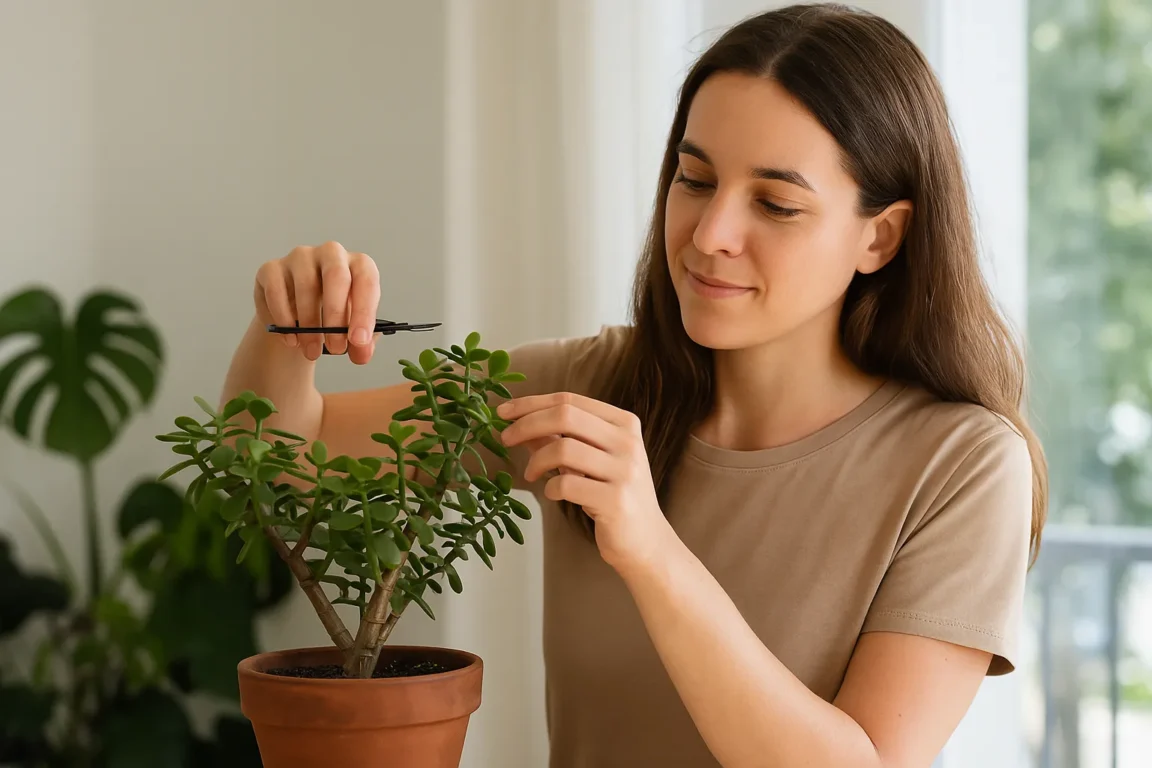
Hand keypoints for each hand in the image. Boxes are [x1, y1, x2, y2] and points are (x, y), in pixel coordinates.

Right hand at [253, 241, 380, 363]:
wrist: (300, 316)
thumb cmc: (334, 317)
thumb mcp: (352, 330)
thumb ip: (361, 343)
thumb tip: (362, 355)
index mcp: (359, 265)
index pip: (367, 280)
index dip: (364, 311)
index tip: (358, 340)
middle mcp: (331, 253)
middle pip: (336, 276)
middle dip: (336, 316)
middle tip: (336, 349)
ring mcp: (300, 257)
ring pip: (305, 286)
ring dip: (309, 325)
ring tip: (312, 351)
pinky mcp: (272, 268)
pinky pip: (276, 291)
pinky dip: (283, 319)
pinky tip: (291, 340)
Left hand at [497, 392, 673, 573]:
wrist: (646, 541)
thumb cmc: (613, 495)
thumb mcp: (589, 461)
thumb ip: (559, 439)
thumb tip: (519, 422)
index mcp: (624, 423)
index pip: (570, 400)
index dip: (531, 403)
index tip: (504, 412)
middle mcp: (627, 441)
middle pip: (565, 416)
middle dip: (527, 425)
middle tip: (505, 438)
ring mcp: (624, 471)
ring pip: (563, 449)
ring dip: (536, 460)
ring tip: (530, 474)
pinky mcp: (616, 500)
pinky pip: (567, 484)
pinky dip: (550, 488)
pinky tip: (553, 494)